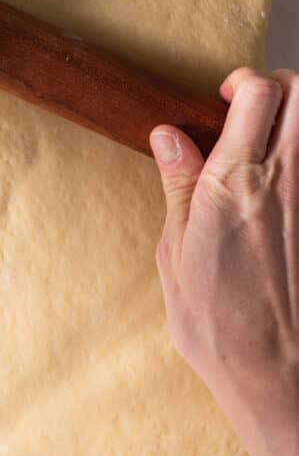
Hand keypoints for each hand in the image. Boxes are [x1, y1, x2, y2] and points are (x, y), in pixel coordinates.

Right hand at [149, 66, 298, 442]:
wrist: (275, 373)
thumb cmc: (216, 325)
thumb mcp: (175, 253)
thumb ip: (179, 186)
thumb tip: (169, 136)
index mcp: (233, 185)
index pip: (258, 95)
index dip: (242, 82)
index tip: (223, 98)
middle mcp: (283, 182)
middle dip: (279, 86)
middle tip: (252, 108)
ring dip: (294, 120)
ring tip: (267, 143)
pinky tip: (280, 183)